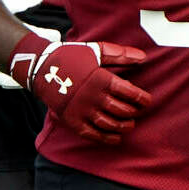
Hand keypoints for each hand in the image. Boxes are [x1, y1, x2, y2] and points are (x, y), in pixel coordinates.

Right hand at [12, 33, 151, 144]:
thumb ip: (120, 54)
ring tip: (129, 124)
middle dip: (133, 113)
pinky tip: (115, 138)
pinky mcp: (73, 121)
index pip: (130, 93)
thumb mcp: (96, 50)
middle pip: (122, 110)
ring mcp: (83, 111)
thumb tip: (143, 57)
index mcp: (101, 79)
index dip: (142, 99)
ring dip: (123, 127)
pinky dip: (106, 139)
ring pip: (109, 124)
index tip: (147, 101)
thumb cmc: (71, 57)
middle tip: (136, 112)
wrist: (42, 68)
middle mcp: (94, 97)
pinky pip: (93, 135)